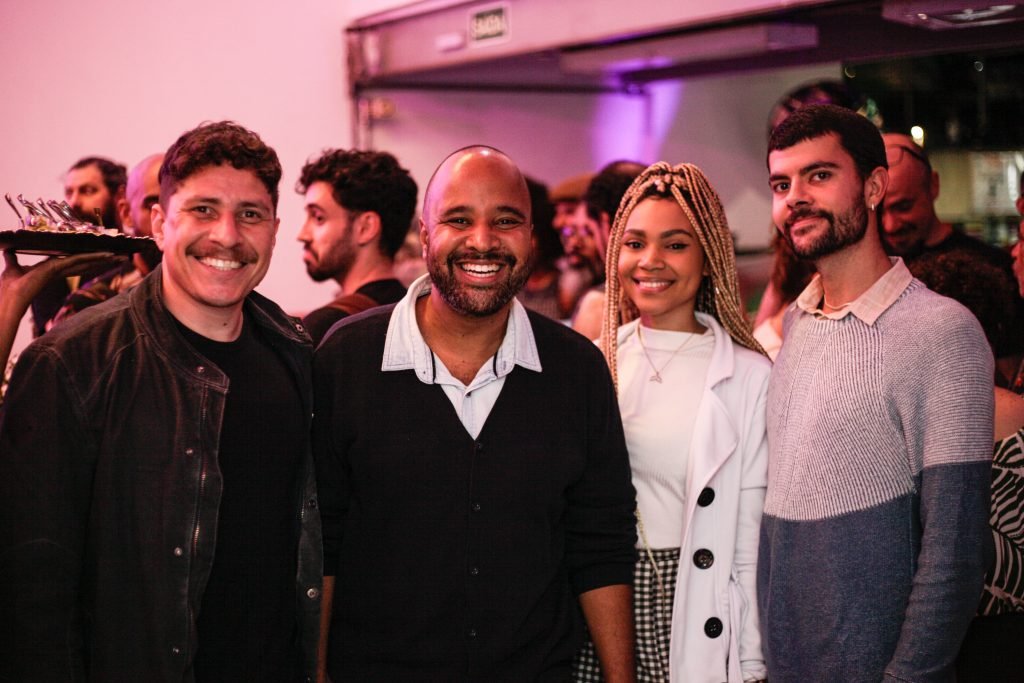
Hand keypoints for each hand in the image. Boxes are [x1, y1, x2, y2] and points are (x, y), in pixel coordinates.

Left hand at [1, 249, 121, 312]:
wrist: (10, 295)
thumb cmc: (10, 284)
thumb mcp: (11, 265)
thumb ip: (12, 257)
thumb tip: (7, 248)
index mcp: (51, 270)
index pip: (73, 264)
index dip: (87, 260)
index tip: (100, 257)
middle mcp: (59, 270)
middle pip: (83, 263)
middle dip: (99, 260)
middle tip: (116, 256)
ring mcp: (61, 269)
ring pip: (85, 262)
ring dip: (101, 259)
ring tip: (117, 256)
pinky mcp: (59, 268)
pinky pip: (79, 260)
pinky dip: (93, 257)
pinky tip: (106, 255)